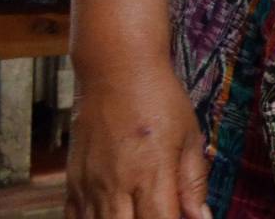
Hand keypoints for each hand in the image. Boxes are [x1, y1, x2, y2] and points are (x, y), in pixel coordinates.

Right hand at [66, 65, 210, 218]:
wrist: (117, 71)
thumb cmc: (158, 99)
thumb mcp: (189, 138)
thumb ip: (193, 182)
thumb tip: (201, 217)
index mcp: (152, 174)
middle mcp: (117, 184)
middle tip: (159, 213)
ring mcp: (91, 185)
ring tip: (137, 211)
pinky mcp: (73, 181)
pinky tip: (113, 214)